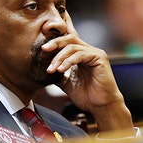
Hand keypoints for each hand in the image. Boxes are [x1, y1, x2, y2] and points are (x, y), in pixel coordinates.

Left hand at [41, 17, 133, 132]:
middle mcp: (88, 51)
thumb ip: (57, 72)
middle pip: (69, 38)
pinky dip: (68, 61)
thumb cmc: (86, 95)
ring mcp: (94, 53)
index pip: (68, 39)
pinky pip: (80, 55)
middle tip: (43, 49)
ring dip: (59, 57)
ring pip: (72, 46)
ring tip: (51, 69)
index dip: (57, 35)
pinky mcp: (99, 58)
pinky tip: (60, 69)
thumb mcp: (66, 82)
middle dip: (54, 42)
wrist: (100, 106)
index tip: (44, 36)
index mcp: (80, 54)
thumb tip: (43, 68)